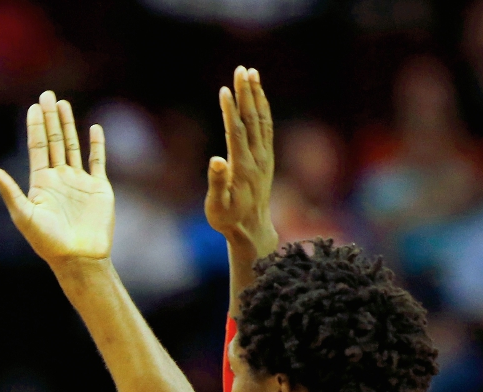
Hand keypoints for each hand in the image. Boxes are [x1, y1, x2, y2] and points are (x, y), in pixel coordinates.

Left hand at [0, 91, 113, 272]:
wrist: (78, 258)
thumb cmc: (48, 242)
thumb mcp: (24, 215)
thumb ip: (9, 190)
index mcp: (41, 183)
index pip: (37, 148)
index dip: (35, 127)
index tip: (33, 107)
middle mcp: (59, 179)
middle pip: (54, 141)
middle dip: (50, 118)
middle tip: (47, 95)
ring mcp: (79, 182)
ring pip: (72, 147)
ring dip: (69, 126)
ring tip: (63, 104)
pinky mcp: (99, 189)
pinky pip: (98, 161)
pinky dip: (97, 145)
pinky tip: (94, 129)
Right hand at [206, 66, 278, 263]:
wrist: (253, 230)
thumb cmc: (229, 220)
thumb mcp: (217, 207)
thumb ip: (217, 183)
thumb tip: (215, 160)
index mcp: (242, 168)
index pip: (236, 133)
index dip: (230, 111)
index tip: (225, 90)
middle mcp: (257, 158)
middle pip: (252, 119)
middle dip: (246, 93)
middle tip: (241, 70)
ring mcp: (264, 157)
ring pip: (261, 120)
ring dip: (256, 95)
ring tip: (251, 73)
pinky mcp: (267, 157)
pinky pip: (266, 127)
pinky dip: (263, 108)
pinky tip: (258, 95)